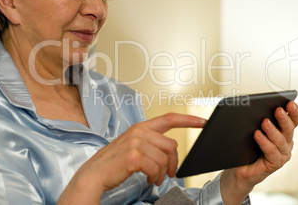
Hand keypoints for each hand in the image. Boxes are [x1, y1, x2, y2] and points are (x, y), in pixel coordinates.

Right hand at [58, 113, 205, 204]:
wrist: (95, 174)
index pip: (169, 118)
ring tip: (154, 178)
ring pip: (164, 159)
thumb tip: (170, 151)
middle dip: (173, 162)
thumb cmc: (115, 162)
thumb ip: (150, 143)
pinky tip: (149, 179)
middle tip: (169, 173)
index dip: (188, 120)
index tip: (202, 122)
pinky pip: (156, 168)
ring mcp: (136, 142)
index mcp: (141, 127)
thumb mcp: (133, 146)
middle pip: (171, 145)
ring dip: (162, 173)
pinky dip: (155, 177)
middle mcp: (139, 132)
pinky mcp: (134, 156)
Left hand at [220, 101, 297, 204]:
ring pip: (280, 140)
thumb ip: (256, 118)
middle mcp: (287, 142)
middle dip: (284, 118)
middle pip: (289, 128)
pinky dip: (264, 142)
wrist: (239, 168)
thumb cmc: (246, 146)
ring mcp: (282, 154)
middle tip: (278, 110)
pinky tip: (257, 135)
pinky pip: (271, 152)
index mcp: (284, 131)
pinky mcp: (275, 164)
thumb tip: (253, 105)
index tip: (290, 102)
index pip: (294, 120)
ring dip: (272, 130)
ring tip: (265, 122)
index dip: (294, 111)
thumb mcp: (252, 129)